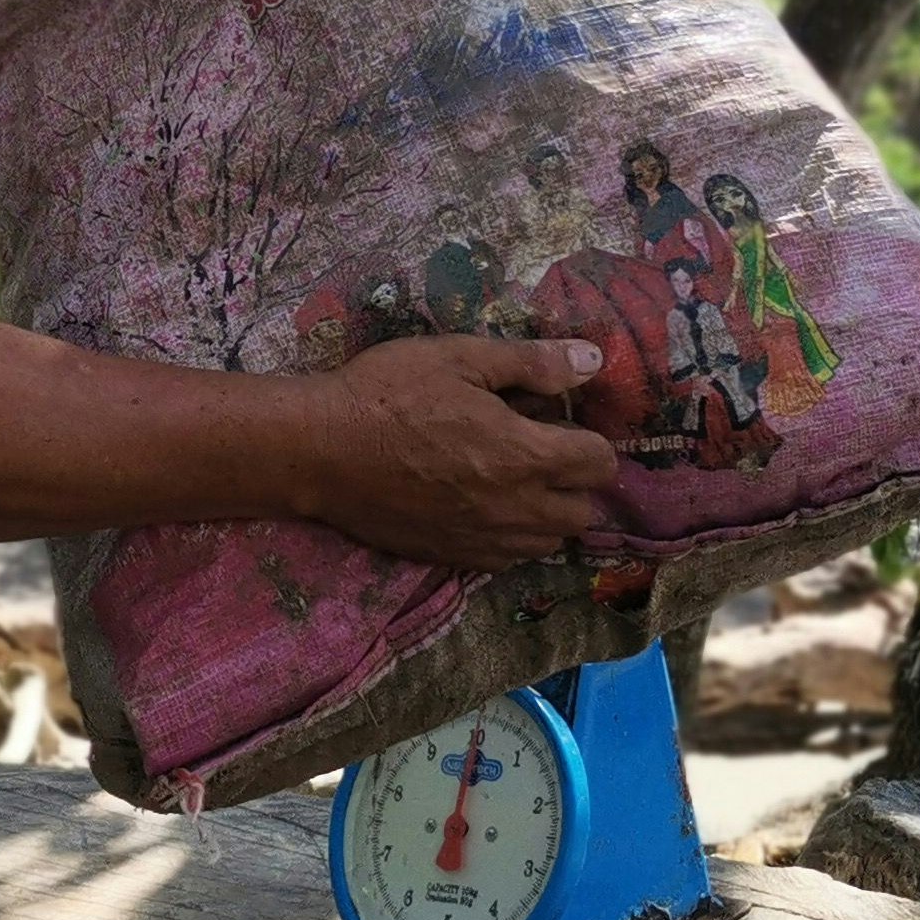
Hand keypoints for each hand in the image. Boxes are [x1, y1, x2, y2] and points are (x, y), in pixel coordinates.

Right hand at [302, 337, 619, 571]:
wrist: (320, 451)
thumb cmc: (388, 393)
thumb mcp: (459, 358)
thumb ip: (530, 363)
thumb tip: (591, 360)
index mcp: (524, 454)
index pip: (600, 464)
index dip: (589, 440)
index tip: (560, 423)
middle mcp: (515, 508)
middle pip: (583, 513)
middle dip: (573, 483)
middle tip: (540, 452)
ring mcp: (484, 539)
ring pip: (548, 543)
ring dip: (546, 515)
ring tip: (513, 482)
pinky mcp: (453, 558)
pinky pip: (507, 561)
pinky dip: (510, 538)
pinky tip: (481, 507)